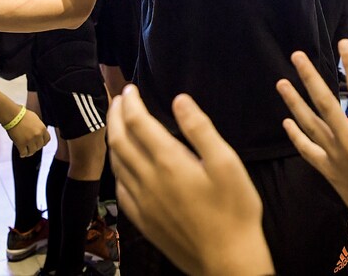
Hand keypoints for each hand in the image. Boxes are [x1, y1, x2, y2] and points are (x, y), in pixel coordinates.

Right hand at [7, 109, 49, 157]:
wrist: (13, 115)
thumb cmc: (23, 115)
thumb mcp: (36, 119)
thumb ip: (39, 127)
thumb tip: (40, 132)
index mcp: (42, 129)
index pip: (47, 140)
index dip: (43, 143)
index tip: (39, 144)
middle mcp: (38, 135)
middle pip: (40, 146)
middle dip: (35, 147)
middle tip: (31, 147)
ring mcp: (30, 140)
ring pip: (32, 151)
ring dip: (29, 152)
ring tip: (26, 152)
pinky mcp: (21, 144)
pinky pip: (24, 153)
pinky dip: (23, 154)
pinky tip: (21, 153)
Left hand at [107, 86, 272, 275]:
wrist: (226, 261)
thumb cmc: (234, 211)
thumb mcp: (227, 163)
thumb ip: (200, 129)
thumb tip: (179, 100)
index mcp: (169, 163)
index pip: (138, 123)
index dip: (131, 102)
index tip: (130, 89)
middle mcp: (148, 181)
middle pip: (120, 141)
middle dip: (116, 116)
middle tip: (118, 99)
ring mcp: (142, 203)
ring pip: (117, 164)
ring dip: (113, 139)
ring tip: (117, 124)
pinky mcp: (143, 220)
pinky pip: (120, 188)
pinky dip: (117, 168)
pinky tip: (124, 166)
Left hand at [277, 40, 347, 231]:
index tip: (342, 44)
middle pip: (324, 103)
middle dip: (310, 77)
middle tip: (296, 55)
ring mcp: (335, 157)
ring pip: (310, 124)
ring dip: (295, 103)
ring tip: (281, 82)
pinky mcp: (329, 172)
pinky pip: (308, 151)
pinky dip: (296, 136)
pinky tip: (286, 122)